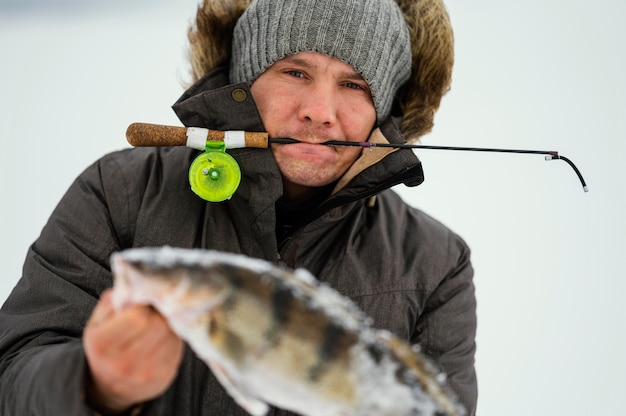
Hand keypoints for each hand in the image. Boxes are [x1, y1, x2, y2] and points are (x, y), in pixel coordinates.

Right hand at [83, 289, 183, 412]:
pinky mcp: (164, 379)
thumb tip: (138, 279)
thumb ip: (116, 298)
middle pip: (158, 325)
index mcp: (102, 344)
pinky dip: (174, 338)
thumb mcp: (99, 321)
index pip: (137, 316)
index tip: (142, 303)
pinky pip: (179, 348)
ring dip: (169, 324)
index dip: (143, 304)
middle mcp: (122, 363)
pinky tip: (164, 338)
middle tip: (154, 311)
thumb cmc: (106, 344)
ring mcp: (145, 374)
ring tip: (159, 323)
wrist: (109, 386)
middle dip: (159, 313)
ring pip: (172, 335)